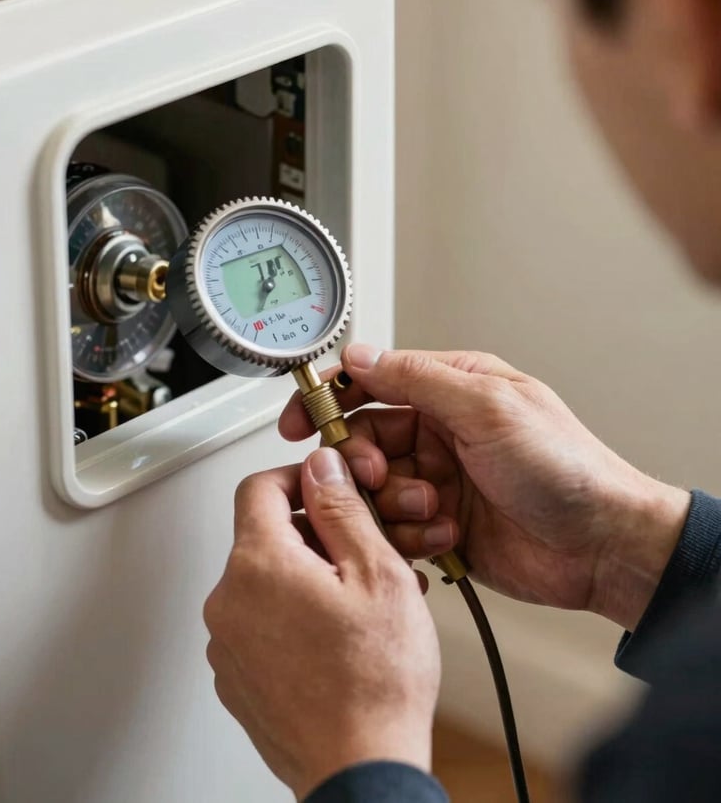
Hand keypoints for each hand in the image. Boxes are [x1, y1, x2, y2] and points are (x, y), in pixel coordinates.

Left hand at [204, 448, 439, 799]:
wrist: (361, 772)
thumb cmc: (375, 684)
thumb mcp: (377, 573)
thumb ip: (342, 508)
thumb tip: (321, 467)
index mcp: (258, 565)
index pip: (259, 487)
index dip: (299, 478)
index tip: (327, 488)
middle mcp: (229, 602)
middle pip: (265, 537)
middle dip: (314, 535)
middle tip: (363, 553)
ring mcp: (228, 644)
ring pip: (266, 582)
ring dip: (308, 577)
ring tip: (359, 604)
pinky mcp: (237, 678)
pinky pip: (261, 624)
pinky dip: (294, 616)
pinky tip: (338, 636)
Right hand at [280, 346, 690, 630]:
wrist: (602, 546)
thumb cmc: (565, 468)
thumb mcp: (490, 408)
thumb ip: (419, 379)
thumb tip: (361, 354)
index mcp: (453, 390)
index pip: (374, 379)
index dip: (331, 396)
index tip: (299, 419)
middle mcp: (441, 431)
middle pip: (365, 436)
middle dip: (361, 459)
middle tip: (377, 475)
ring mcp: (439, 478)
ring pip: (374, 485)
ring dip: (390, 501)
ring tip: (430, 509)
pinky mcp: (440, 523)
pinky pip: (394, 525)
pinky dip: (408, 533)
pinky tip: (444, 535)